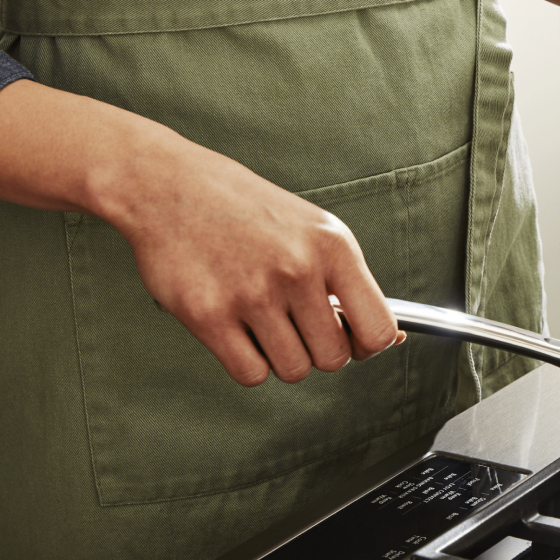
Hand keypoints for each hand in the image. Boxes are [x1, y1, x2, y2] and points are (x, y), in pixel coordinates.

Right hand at [113, 145, 401, 386]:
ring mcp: (253, 293)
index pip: (379, 329)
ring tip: (261, 320)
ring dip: (280, 356)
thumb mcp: (311, 228)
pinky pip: (251, 373)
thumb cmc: (243, 209)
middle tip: (293, 323)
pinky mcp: (209, 315)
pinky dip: (247, 362)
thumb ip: (346, 282)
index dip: (367, 345)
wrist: (166, 185)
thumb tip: (392, 340)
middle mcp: (297, 268)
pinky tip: (237, 331)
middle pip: (333, 358)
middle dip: (316, 349)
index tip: (351, 339)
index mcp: (332, 245)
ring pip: (293, 370)